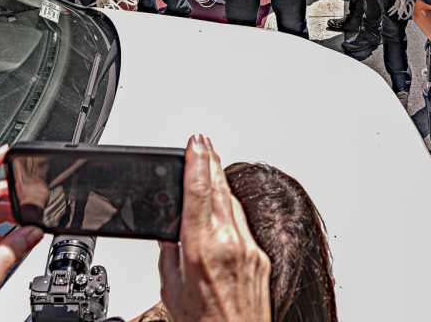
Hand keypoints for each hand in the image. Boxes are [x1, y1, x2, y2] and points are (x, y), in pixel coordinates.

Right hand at [158, 135, 271, 321]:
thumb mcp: (171, 289)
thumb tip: (170, 234)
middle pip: (220, 191)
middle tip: (202, 141)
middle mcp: (230, 245)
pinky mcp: (260, 259)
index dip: (196, 163)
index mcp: (203, 249)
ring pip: (233, 204)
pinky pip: (243, 223)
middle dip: (210, 162)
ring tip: (210, 162)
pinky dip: (230, 207)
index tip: (194, 142)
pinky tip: (224, 201)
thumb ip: (170, 255)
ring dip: (220, 181)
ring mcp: (250, 251)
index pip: (199, 193)